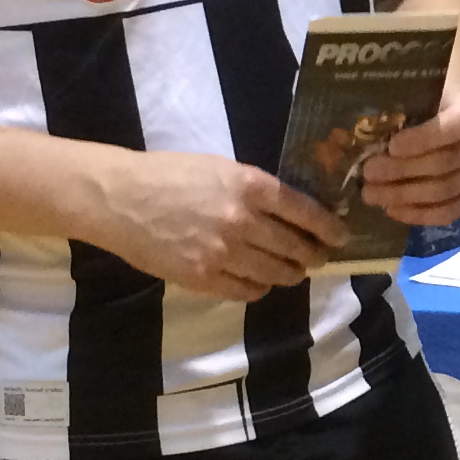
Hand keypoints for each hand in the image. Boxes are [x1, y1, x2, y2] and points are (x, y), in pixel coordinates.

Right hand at [92, 151, 341, 301]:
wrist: (119, 198)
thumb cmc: (169, 174)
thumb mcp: (220, 168)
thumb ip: (257, 190)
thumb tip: (292, 213)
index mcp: (249, 185)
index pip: (305, 212)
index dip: (328, 228)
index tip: (340, 236)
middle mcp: (242, 221)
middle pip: (296, 247)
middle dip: (314, 255)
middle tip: (319, 257)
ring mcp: (223, 253)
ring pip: (277, 273)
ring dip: (291, 274)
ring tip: (293, 271)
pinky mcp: (203, 278)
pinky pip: (247, 291)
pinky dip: (260, 288)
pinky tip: (259, 281)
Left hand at [361, 83, 459, 225]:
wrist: (454, 112)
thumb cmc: (431, 103)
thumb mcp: (420, 97)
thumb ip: (399, 113)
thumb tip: (360, 137)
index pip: (451, 128)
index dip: (421, 140)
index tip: (391, 147)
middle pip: (446, 163)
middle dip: (403, 171)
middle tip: (369, 174)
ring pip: (446, 191)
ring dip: (405, 195)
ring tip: (372, 194)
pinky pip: (450, 212)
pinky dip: (419, 214)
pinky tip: (393, 210)